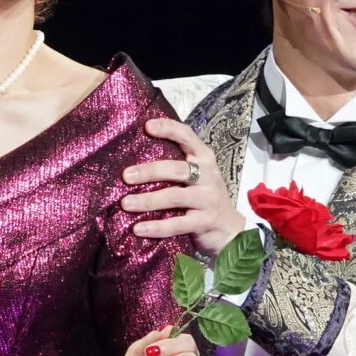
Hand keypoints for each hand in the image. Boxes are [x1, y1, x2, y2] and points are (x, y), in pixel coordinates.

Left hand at [122, 119, 245, 254]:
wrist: (230, 229)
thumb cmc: (204, 197)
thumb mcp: (196, 176)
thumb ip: (174, 165)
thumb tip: (131, 161)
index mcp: (204, 159)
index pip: (187, 137)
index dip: (169, 129)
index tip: (147, 126)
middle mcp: (208, 176)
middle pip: (177, 169)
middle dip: (150, 171)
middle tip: (126, 176)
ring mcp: (208, 200)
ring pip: (175, 197)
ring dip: (148, 200)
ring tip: (126, 203)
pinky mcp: (205, 222)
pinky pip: (177, 224)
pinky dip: (156, 227)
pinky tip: (138, 229)